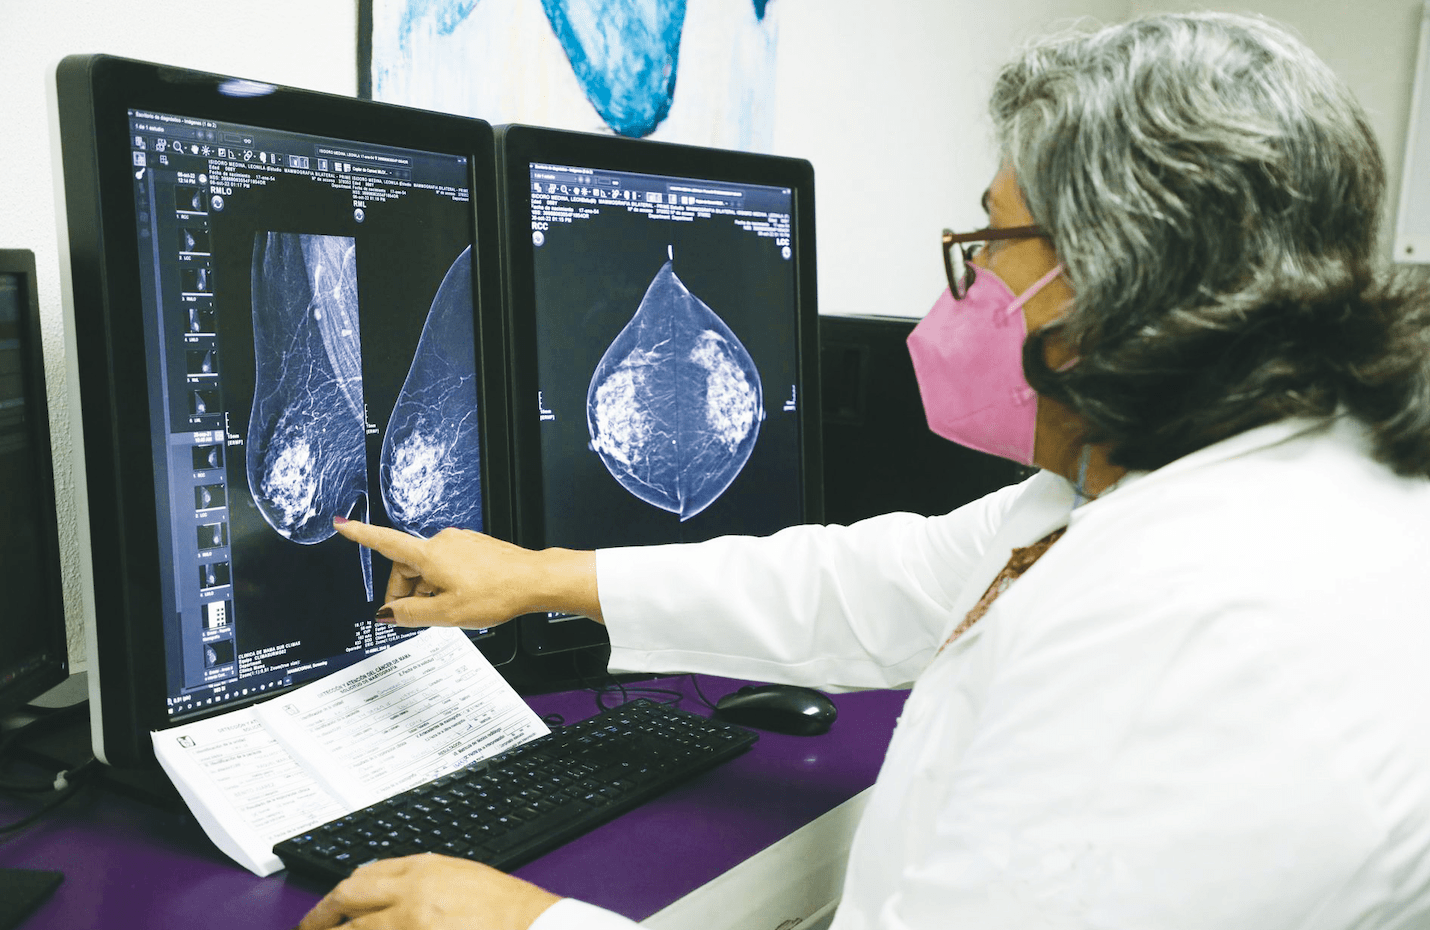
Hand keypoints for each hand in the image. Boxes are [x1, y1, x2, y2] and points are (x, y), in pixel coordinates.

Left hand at [296, 853, 560, 929]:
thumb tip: (389, 895)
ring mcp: (411, 925)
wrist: (537, 927)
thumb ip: (423, 885)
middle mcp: (411, 894)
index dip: (338, 896)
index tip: (328, 908)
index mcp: (424, 870)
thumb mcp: (463, 880)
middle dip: (320, 917)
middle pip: (348, 899)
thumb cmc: (509, 910)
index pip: (363, 876)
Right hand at [332, 518, 601, 627]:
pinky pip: (448, 565)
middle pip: (408, 565)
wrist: (535, 580)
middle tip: (417, 617)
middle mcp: (443, 542)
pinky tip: (463, 599)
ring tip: (449, 611)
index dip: (361, 535)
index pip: (386, 542)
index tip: (343, 525)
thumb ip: (411, 614)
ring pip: (430, 568)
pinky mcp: (475, 547)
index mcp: (430, 554)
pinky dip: (446, 583)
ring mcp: (461, 543)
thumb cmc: (496, 592)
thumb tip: (388, 613)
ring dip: (429, 590)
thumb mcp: (446, 613)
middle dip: (407, 591)